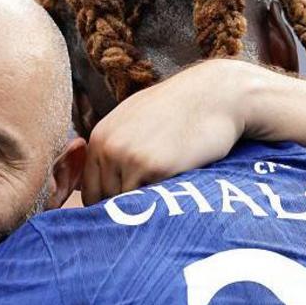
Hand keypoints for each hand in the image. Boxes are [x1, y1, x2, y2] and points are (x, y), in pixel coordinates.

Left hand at [82, 59, 264, 204]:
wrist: (215, 94)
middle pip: (106, 200)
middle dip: (126, 207)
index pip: (90, 190)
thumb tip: (97, 186)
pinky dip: (163, 199)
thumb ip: (113, 147)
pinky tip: (177, 185)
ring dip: (145, 204)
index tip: (126, 210)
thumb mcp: (133, 119)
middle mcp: (109, 148)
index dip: (107, 204)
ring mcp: (130, 158)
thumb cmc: (178, 109)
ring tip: (165, 191)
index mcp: (100, 138)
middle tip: (150, 204)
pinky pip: (152, 200)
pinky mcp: (156, 167)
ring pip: (128, 203)